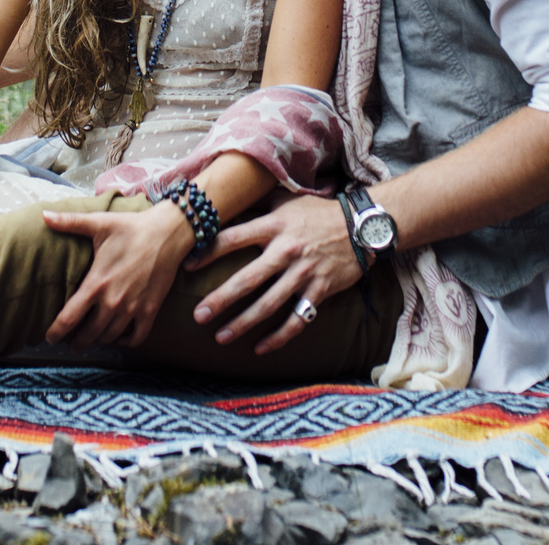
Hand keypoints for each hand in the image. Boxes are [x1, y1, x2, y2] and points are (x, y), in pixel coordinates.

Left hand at [39, 205, 195, 349]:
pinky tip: (120, 338)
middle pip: (89, 333)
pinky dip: (126, 342)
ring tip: (92, 340)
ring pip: (110, 336)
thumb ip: (69, 222)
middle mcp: (113, 300)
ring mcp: (133, 307)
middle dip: (77, 342)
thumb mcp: (99, 223)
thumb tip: (44, 215)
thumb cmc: (131, 227)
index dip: (57, 331)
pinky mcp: (151, 309)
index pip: (69, 317)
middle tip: (71, 346)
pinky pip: (137, 337)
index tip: (50, 338)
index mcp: (96, 282)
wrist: (168, 232)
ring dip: (99, 341)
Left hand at [192, 193, 363, 355]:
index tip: (186, 266)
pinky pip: (297, 319)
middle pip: (247, 279)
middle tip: (198, 316)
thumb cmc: (318, 212)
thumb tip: (228, 202)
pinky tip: (260, 348)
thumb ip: (259, 203)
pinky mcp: (320, 291)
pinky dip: (279, 337)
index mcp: (275, 225)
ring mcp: (304, 273)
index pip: (234, 239)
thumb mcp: (288, 199)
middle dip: (220, 299)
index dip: (209, 252)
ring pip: (269, 305)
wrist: (362, 227)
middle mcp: (286, 251)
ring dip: (243, 323)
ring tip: (221, 337)